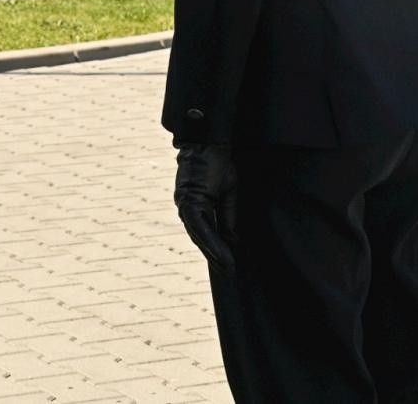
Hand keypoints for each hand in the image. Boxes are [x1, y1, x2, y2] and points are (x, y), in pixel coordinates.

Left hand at [174, 144, 237, 271]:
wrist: (209, 143)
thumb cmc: (218, 164)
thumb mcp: (228, 195)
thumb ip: (227, 218)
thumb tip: (232, 242)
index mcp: (194, 204)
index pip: (202, 232)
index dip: (213, 249)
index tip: (225, 265)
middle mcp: (185, 205)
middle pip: (199, 237)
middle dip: (213, 256)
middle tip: (227, 273)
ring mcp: (185, 202)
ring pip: (198, 234)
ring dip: (212, 252)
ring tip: (227, 267)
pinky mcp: (188, 199)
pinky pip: (198, 225)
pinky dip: (209, 240)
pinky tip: (221, 252)